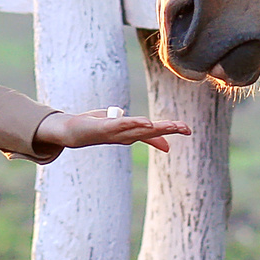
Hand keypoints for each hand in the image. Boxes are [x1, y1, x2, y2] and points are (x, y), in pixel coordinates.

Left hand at [34, 107, 190, 154]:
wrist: (71, 132)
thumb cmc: (97, 127)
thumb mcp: (121, 126)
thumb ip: (138, 130)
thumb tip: (152, 131)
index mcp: (131, 134)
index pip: (154, 132)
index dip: (171, 130)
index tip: (188, 130)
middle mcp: (125, 136)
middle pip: (150, 131)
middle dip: (168, 129)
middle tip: (185, 128)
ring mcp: (115, 133)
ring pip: (138, 130)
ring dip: (154, 128)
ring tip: (168, 126)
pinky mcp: (103, 128)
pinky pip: (121, 125)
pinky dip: (133, 124)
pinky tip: (145, 123)